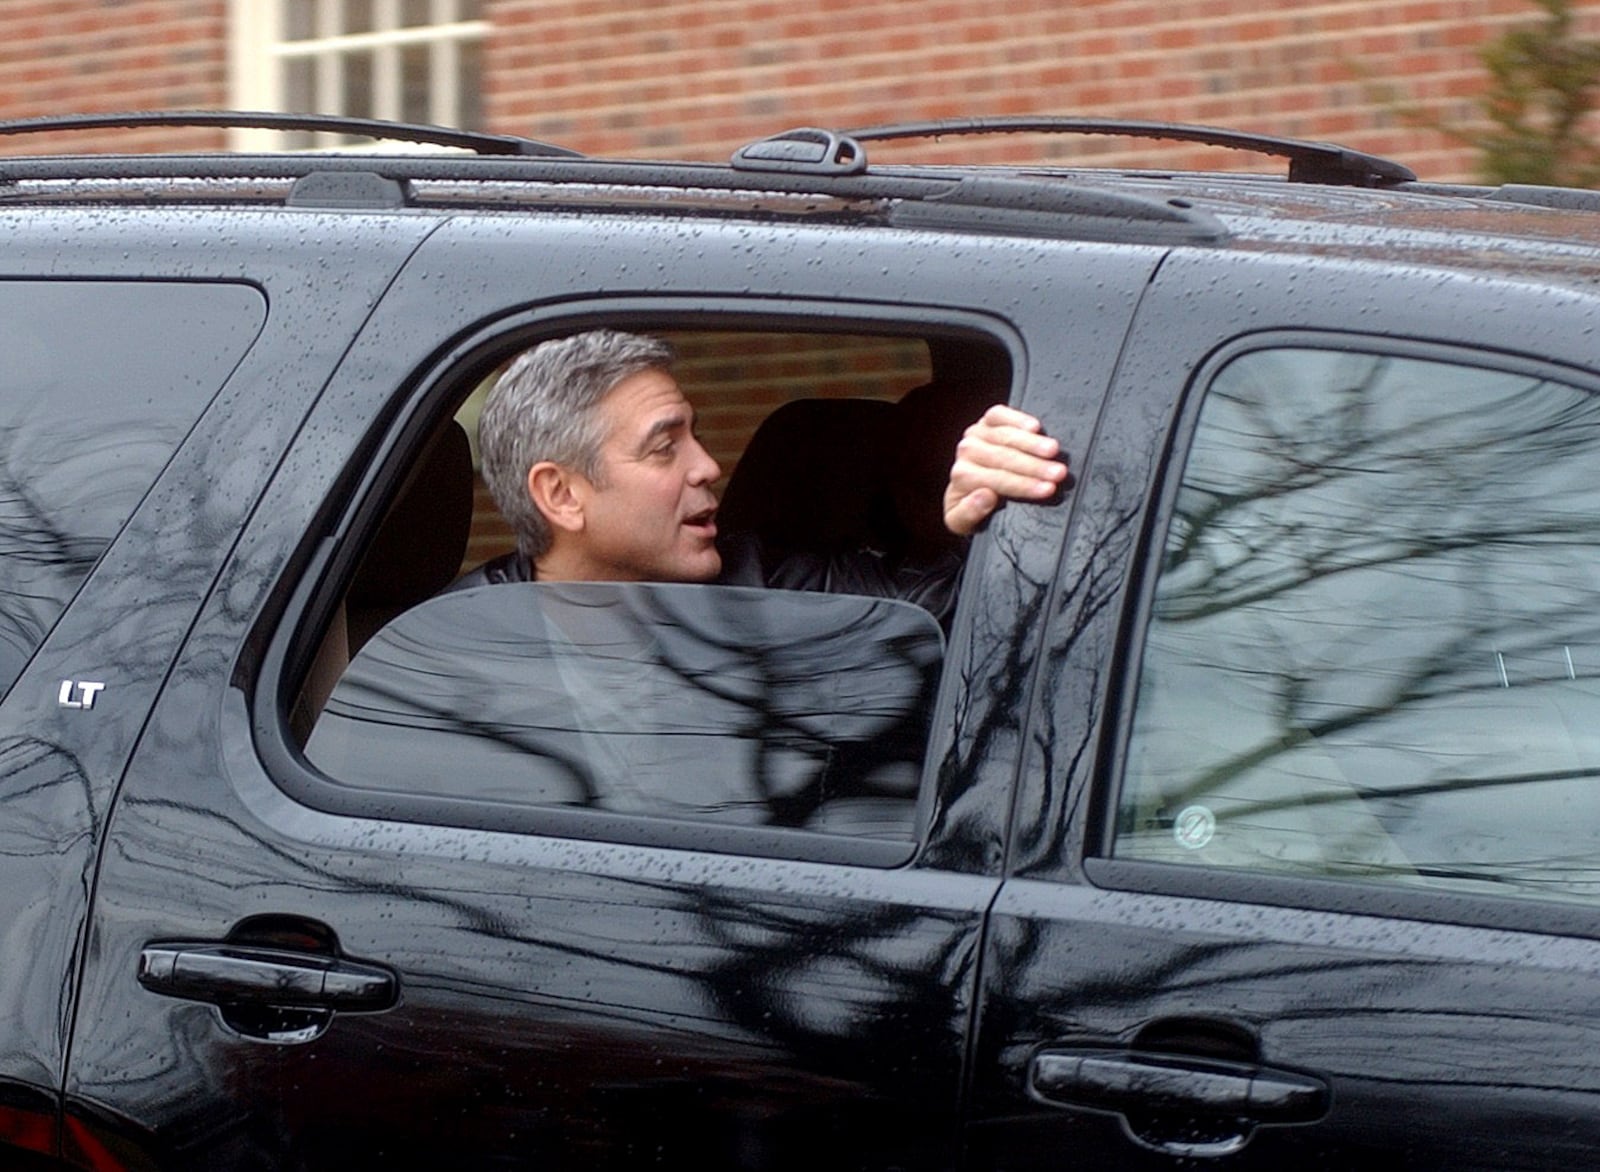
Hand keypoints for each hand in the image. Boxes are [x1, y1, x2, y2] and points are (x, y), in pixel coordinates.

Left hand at [943, 405, 1068, 536]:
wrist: (970, 489)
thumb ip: (968, 515)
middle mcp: (965, 452)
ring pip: (1004, 436)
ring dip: (1032, 443)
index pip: (994, 480)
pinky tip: (1036, 427)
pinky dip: (1017, 419)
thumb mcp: (964, 524)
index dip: (1023, 485)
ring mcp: (976, 433)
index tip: (1048, 489)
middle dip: (1034, 466)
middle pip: (1002, 457)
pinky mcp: (987, 419)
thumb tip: (985, 496)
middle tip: (1059, 472)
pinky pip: (998, 414)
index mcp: (961, 478)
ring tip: (1055, 451)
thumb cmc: (974, 509)